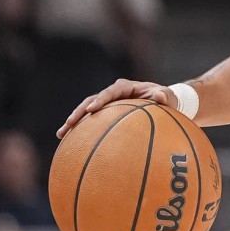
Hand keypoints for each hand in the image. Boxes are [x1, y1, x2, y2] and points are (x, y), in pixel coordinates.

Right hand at [57, 78, 174, 138]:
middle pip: (91, 100)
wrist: (161, 101)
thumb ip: (164, 96)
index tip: (92, 109)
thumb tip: (160, 97)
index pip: (110, 91)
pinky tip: (68, 143)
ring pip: (86, 111)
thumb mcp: (168, 96)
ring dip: (73, 121)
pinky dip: (80, 130)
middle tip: (69, 123)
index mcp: (126, 87)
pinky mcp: (105, 114)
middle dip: (79, 111)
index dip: (100, 99)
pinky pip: (90, 122)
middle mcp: (113, 93)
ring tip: (61, 135)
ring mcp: (107, 103)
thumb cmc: (165, 99)